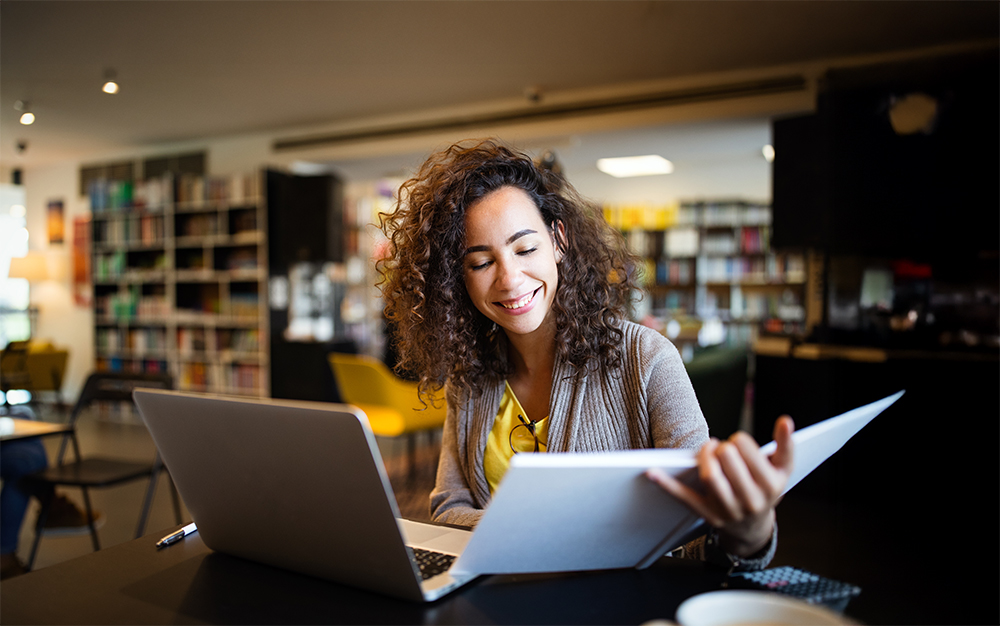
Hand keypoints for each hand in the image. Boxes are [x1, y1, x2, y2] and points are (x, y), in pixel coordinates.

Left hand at [646, 416, 793, 556]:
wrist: (754, 528)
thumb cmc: (766, 489)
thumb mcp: (783, 470)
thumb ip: (786, 444)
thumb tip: (785, 420)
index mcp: (770, 485)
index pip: (748, 452)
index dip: (739, 441)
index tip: (738, 442)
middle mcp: (750, 500)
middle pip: (728, 462)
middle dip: (723, 448)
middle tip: (723, 447)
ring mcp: (728, 509)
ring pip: (710, 477)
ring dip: (704, 457)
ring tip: (708, 450)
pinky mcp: (707, 515)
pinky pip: (685, 497)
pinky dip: (667, 485)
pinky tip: (651, 472)